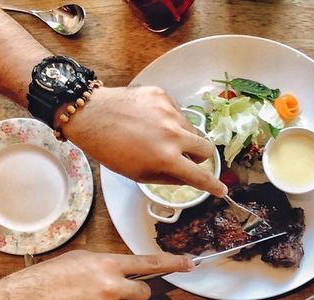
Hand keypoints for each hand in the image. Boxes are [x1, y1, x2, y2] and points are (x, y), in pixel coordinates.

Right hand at [4, 250, 193, 299]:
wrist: (27, 299)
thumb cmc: (53, 276)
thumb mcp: (83, 259)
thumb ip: (110, 264)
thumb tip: (130, 271)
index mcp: (108, 264)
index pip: (149, 263)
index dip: (173, 263)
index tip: (190, 264)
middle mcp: (112, 286)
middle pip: (144, 291)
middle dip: (134, 291)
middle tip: (111, 290)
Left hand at [63, 86, 226, 195]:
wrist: (91, 115)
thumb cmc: (112, 151)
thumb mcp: (140, 174)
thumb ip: (168, 177)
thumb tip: (187, 176)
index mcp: (167, 159)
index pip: (200, 176)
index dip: (213, 186)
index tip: (221, 190)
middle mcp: (173, 134)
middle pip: (206, 149)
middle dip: (200, 157)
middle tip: (185, 158)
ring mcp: (169, 112)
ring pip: (191, 130)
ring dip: (183, 137)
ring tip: (159, 137)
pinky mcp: (162, 96)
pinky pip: (177, 113)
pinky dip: (170, 120)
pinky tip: (151, 121)